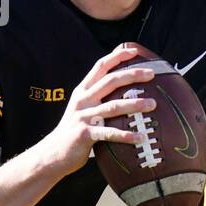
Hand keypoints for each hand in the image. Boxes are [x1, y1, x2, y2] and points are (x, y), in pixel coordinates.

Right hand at [40, 43, 157, 176]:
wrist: (52, 153)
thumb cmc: (74, 131)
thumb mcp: (82, 108)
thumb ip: (98, 98)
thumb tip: (124, 91)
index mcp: (83, 91)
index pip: (100, 67)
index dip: (117, 57)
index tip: (134, 51)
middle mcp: (83, 100)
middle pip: (110, 82)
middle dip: (132, 75)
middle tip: (151, 74)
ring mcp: (83, 117)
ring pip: (113, 106)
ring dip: (135, 104)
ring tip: (153, 104)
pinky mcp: (84, 134)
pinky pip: (109, 133)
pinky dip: (126, 135)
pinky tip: (141, 136)